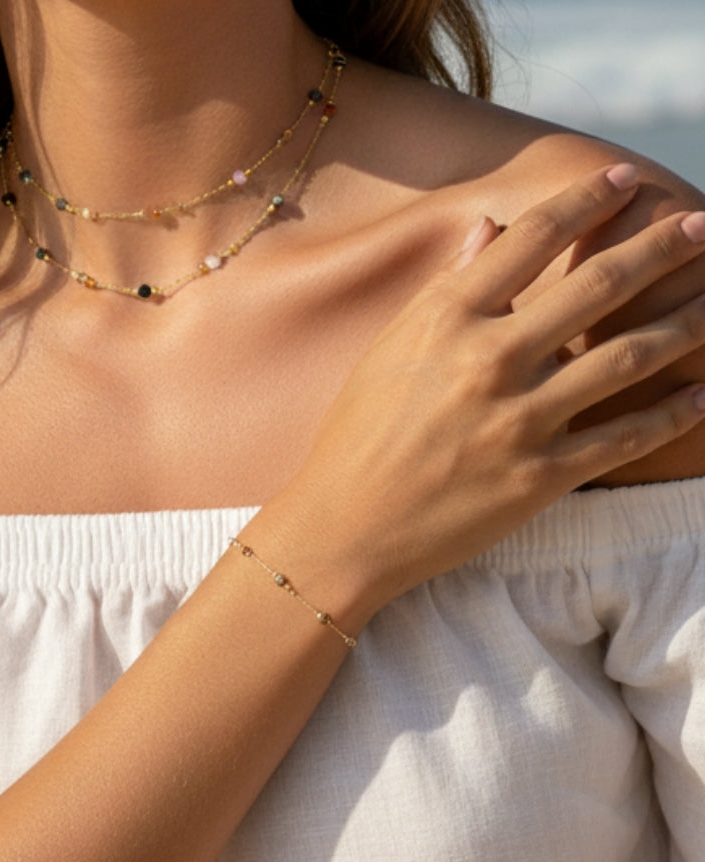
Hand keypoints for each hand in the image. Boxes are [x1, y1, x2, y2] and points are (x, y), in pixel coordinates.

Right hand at [278, 163, 704, 619]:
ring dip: (686, 320)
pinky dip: (672, 413)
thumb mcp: (384, 353)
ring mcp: (520, 421)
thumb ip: (440, 291)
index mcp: (446, 321)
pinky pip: (625, 438)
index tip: (622, 180)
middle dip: (660, 247)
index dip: (586, 201)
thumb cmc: (354, 439)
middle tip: (698, 225)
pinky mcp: (540, 477)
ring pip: (628, 356)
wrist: (344, 529)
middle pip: (598, 286)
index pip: (531, 240)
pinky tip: (702, 394)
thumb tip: (488, 232)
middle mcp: (489, 361)